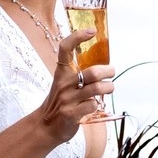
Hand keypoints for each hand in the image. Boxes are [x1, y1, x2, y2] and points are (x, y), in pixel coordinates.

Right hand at [33, 28, 113, 143]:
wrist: (46, 126)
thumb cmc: (60, 102)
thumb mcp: (64, 84)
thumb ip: (79, 74)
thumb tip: (104, 66)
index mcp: (61, 72)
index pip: (65, 48)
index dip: (78, 36)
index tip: (91, 31)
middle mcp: (63, 83)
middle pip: (92, 72)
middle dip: (108, 72)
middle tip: (112, 72)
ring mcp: (67, 99)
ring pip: (97, 89)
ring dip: (109, 88)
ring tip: (109, 88)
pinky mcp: (71, 114)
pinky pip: (93, 105)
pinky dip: (97, 105)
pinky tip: (93, 106)